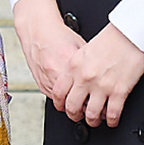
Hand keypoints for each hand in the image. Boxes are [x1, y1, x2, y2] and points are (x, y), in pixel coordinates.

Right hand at [13, 0, 98, 126]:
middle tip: (98, 112)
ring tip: (87, 108)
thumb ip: (90, 62)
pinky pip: (56, 100)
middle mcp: (57, 73)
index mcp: (69, 62)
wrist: (37, 32)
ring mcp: (48, 80)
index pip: (87, 88)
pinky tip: (73, 100)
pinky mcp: (42, 85)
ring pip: (65, 104)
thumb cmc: (58, 36)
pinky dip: (65, 102)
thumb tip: (105, 72)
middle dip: (88, 110)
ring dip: (76, 107)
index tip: (106, 103)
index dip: (98, 98)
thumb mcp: (80, 46)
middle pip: (76, 100)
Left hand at [54, 24, 143, 131]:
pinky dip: (111, 120)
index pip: (58, 91)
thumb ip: (76, 66)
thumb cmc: (111, 39)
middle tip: (78, 116)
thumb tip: (73, 80)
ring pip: (91, 114)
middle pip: (72, 106)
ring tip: (95, 120)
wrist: (130, 34)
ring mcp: (102, 86)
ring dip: (92, 121)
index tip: (62, 107)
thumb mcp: (83, 49)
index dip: (59, 103)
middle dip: (74, 115)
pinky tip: (112, 119)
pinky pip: (112, 114)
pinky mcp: (119, 91)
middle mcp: (85, 78)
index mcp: (74, 67)